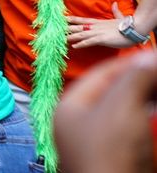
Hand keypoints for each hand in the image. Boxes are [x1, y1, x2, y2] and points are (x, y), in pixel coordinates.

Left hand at [54, 50, 156, 172]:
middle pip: (119, 95)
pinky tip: (156, 124)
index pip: (102, 75)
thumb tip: (150, 58)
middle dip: (145, 85)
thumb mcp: (120, 108)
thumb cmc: (108, 155)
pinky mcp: (120, 163)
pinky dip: (151, 128)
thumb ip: (134, 79)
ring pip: (132, 117)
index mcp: (72, 109)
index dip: (131, 63)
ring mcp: (102, 148)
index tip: (155, 57)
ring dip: (149, 105)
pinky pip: (139, 138)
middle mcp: (84, 127)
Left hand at [68, 3, 140, 48]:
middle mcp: (96, 27)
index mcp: (99, 22)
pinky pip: (89, 42)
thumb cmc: (128, 25)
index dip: (72, 19)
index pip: (82, 20)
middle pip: (78, 27)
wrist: (134, 29)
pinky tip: (74, 46)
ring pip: (81, 34)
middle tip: (56, 29)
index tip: (63, 18)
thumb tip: (115, 3)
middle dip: (67, 28)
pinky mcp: (102, 39)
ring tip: (61, 38)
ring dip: (71, 36)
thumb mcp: (119, 18)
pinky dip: (81, 44)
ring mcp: (98, 32)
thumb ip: (115, 11)